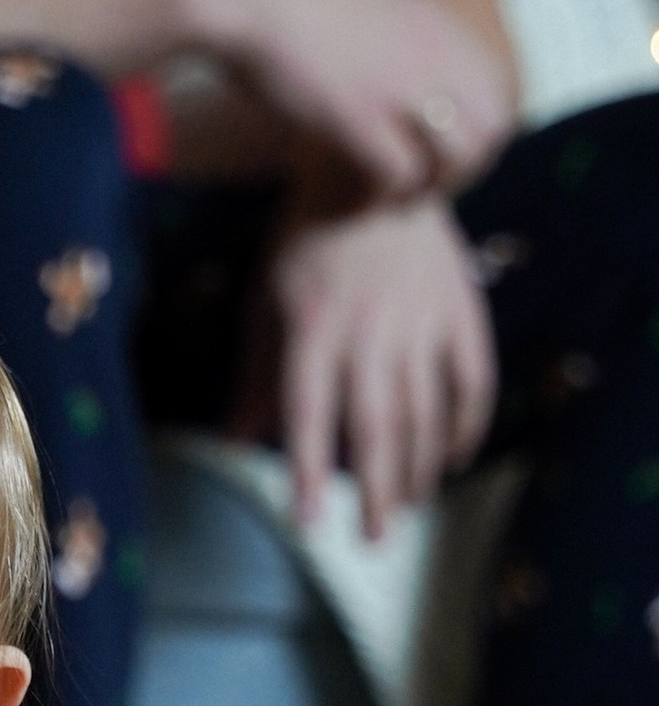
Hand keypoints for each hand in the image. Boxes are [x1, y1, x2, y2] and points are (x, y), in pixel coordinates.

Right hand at [174, 0, 516, 205]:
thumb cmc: (289, 5)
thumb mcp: (370, 10)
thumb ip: (403, 41)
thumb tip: (411, 70)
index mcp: (443, 28)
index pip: (498, 100)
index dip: (477, 142)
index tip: (440, 163)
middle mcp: (436, 54)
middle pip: (490, 134)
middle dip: (460, 174)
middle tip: (421, 191)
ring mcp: (401, 85)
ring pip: (455, 160)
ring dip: (426, 189)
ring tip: (391, 200)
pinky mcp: (361, 115)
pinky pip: (401, 175)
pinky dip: (384, 195)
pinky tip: (357, 197)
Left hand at [260, 198, 498, 533]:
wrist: (377, 167)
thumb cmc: (307, 238)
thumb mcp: (267, 299)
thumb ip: (257, 373)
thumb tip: (236, 441)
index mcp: (313, 328)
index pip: (308, 414)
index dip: (306, 470)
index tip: (309, 523)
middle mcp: (370, 330)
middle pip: (375, 426)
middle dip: (373, 489)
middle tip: (372, 539)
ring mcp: (421, 320)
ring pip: (424, 411)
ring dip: (415, 468)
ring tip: (403, 507)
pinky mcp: (460, 310)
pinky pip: (471, 380)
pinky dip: (465, 424)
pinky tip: (452, 460)